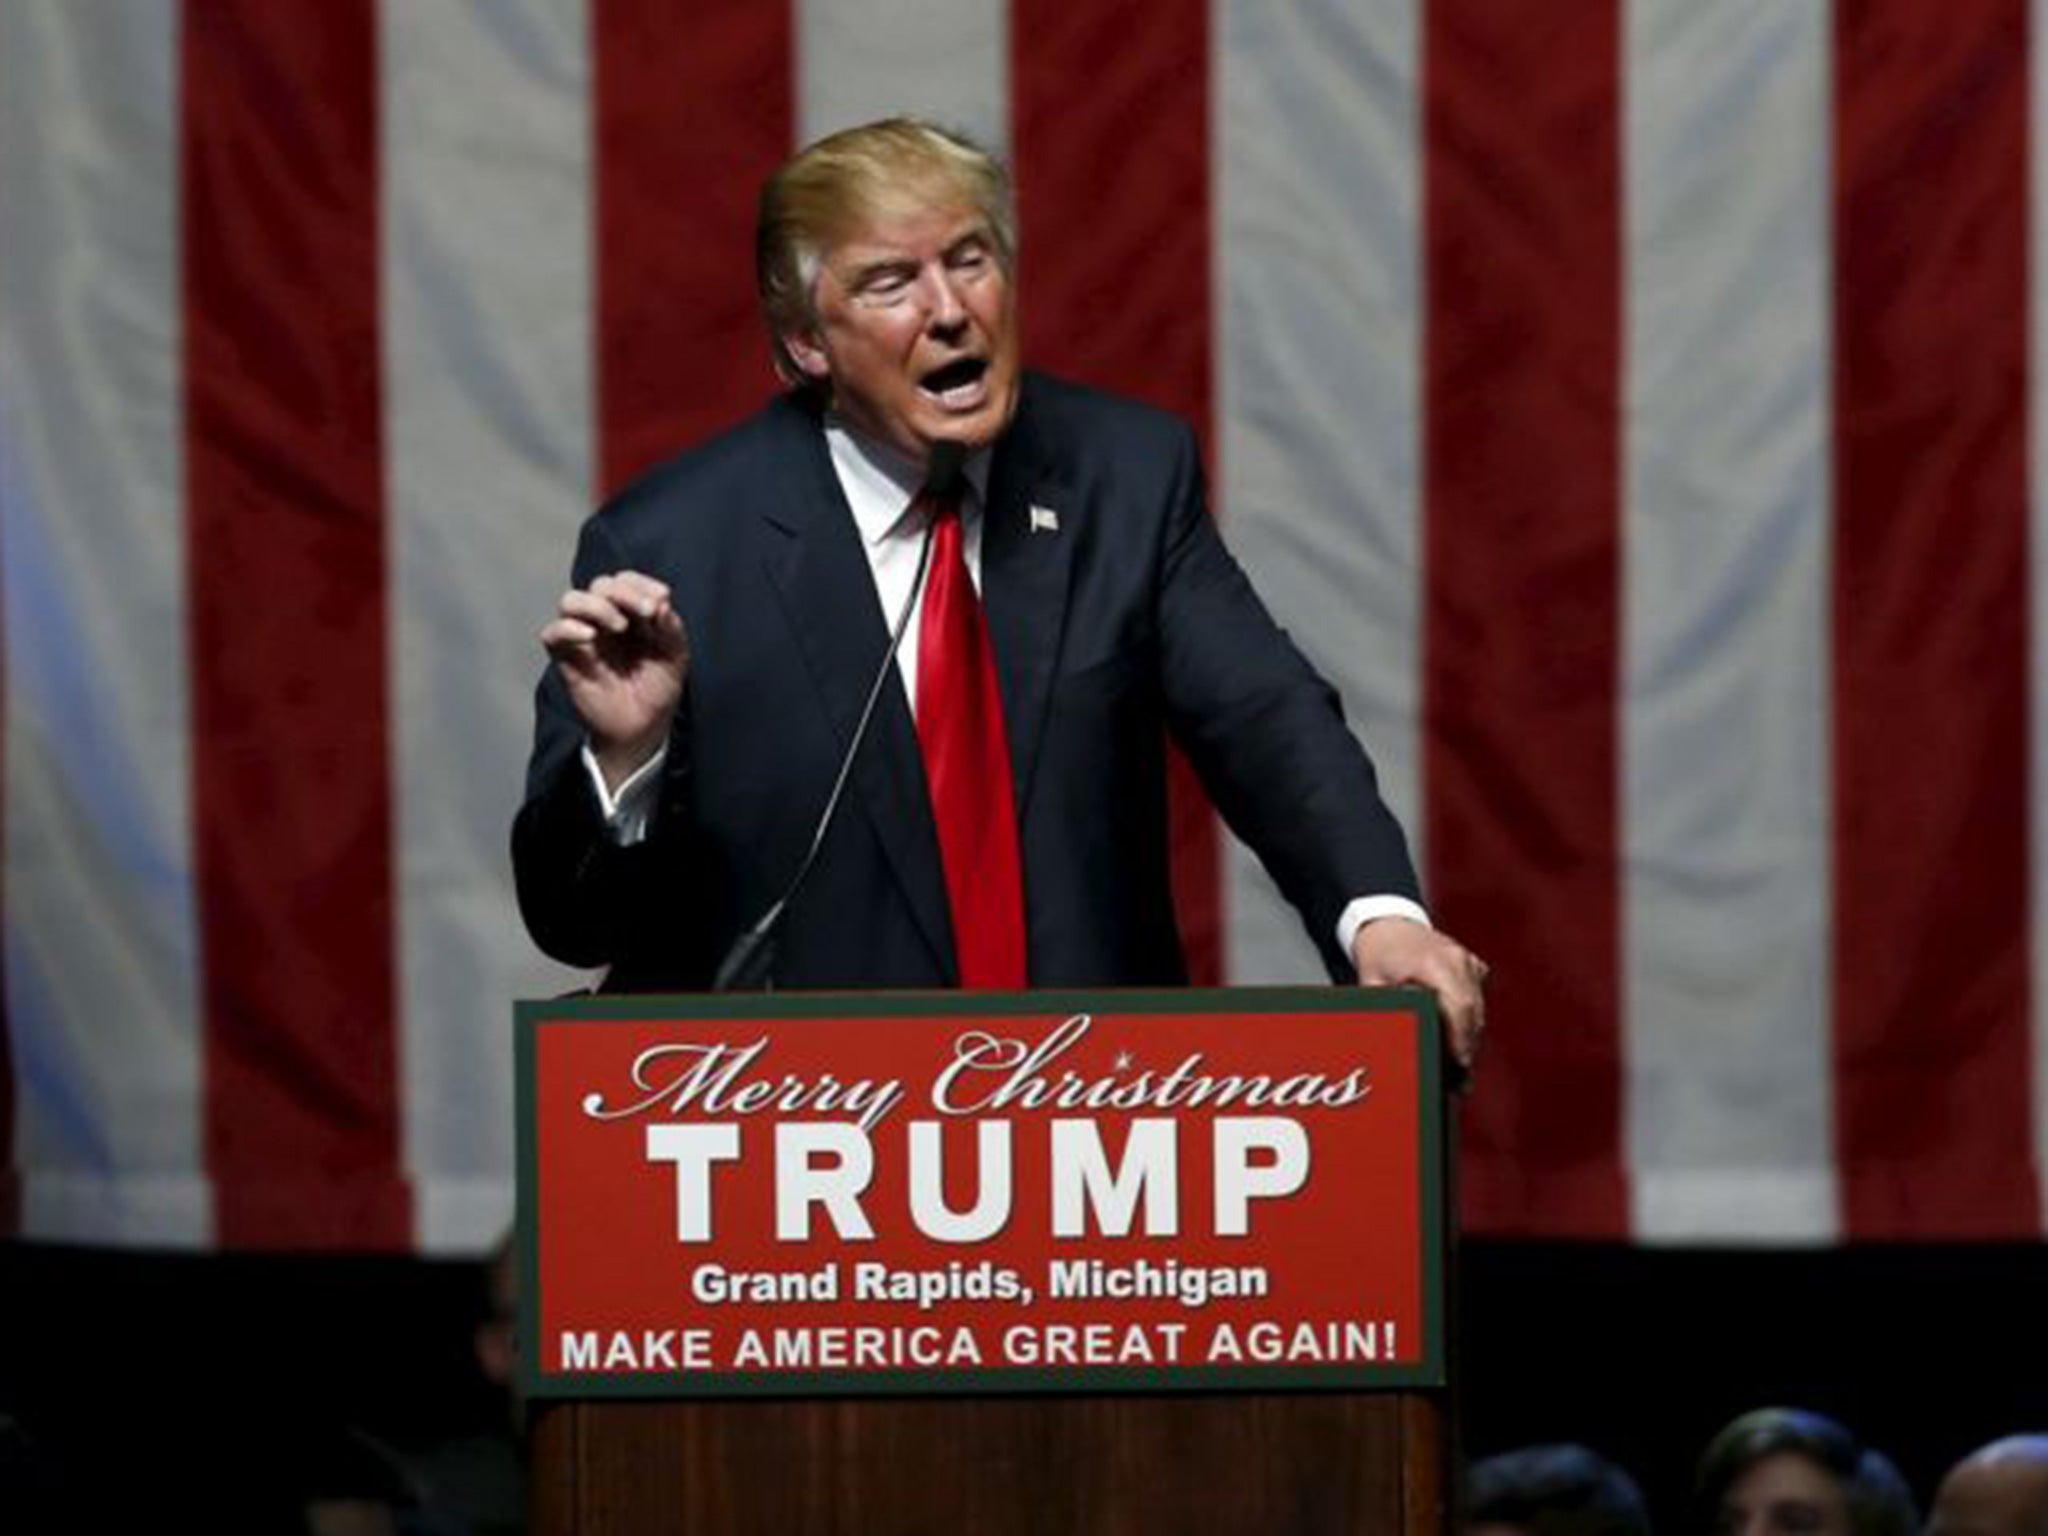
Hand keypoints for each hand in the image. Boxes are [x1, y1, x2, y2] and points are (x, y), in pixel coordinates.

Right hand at [539, 570, 689, 789]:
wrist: (643, 727)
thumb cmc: (658, 689)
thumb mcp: (675, 656)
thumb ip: (671, 628)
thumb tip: (661, 602)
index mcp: (630, 612)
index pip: (626, 580)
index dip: (641, 583)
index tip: (661, 600)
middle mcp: (604, 619)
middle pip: (600, 584)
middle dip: (625, 593)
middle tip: (646, 613)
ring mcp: (583, 636)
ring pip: (571, 600)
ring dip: (596, 605)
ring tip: (619, 626)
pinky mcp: (566, 657)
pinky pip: (552, 632)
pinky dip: (568, 627)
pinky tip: (591, 636)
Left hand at [1351, 917, 1488, 1074]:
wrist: (1387, 923)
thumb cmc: (1379, 951)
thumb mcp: (1373, 982)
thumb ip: (1384, 1010)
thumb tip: (1389, 1040)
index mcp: (1434, 962)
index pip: (1459, 1004)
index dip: (1462, 1036)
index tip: (1460, 1062)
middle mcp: (1456, 959)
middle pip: (1472, 1010)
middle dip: (1467, 1044)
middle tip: (1460, 1078)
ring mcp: (1466, 960)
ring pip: (1478, 1006)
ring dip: (1470, 1034)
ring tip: (1460, 1064)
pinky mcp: (1471, 964)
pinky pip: (1477, 996)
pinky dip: (1471, 1017)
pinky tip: (1460, 1037)